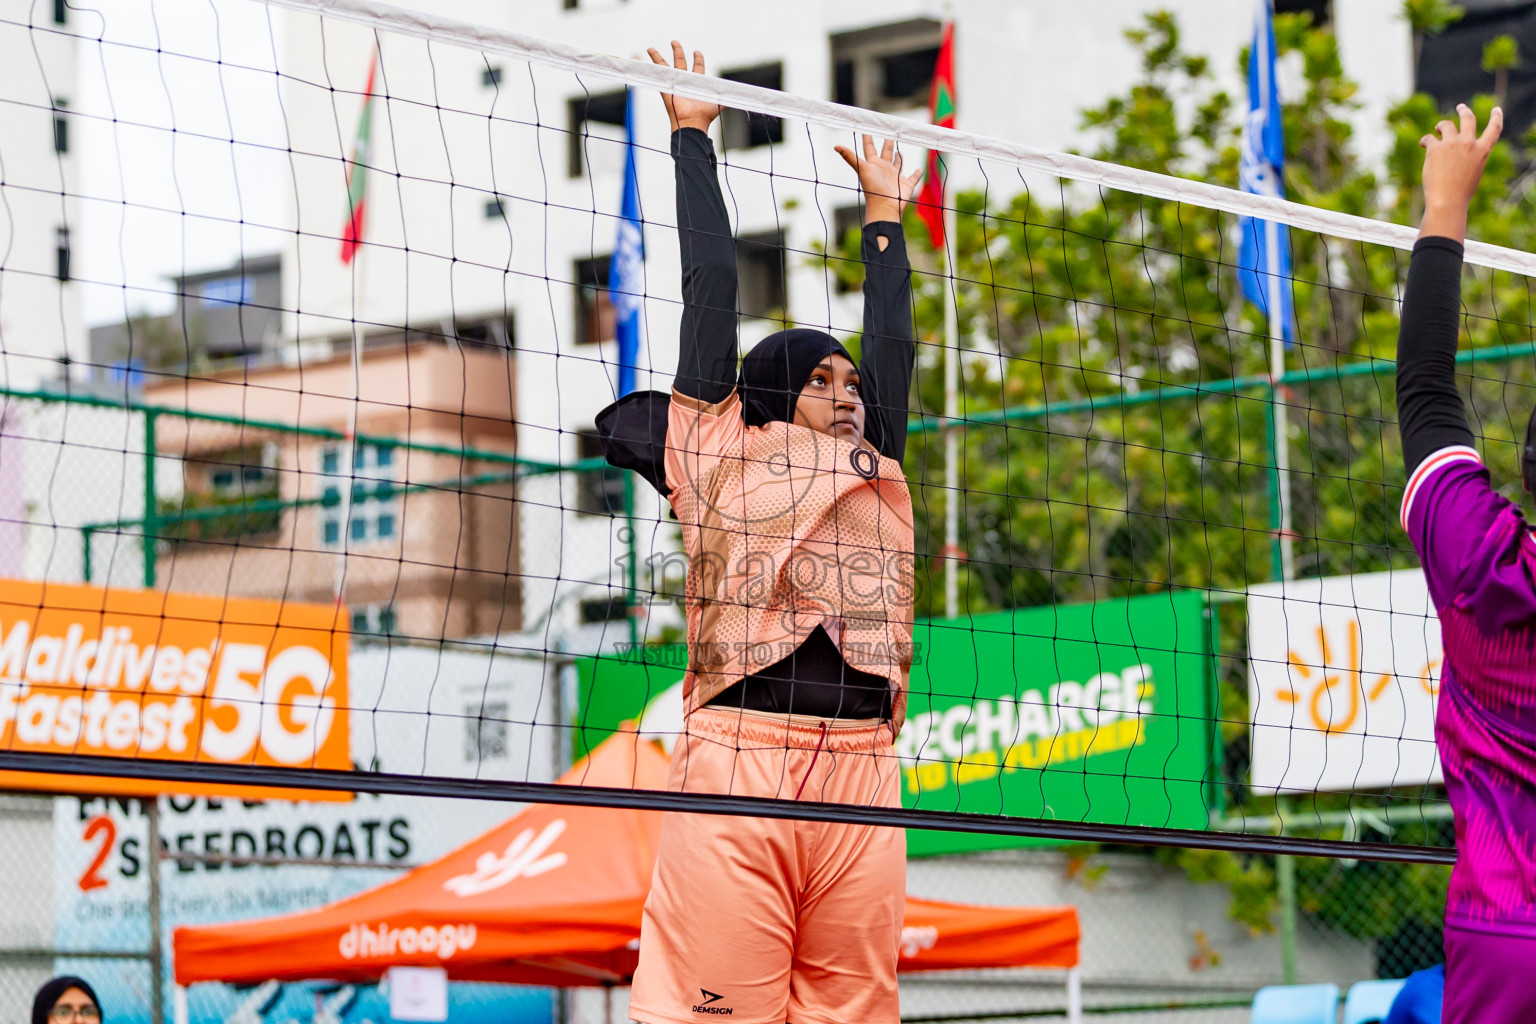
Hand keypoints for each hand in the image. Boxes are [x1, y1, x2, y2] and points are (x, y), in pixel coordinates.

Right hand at [647, 41, 719, 133]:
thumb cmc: (705, 114)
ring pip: (664, 66)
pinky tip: (640, 60)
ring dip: (658, 57)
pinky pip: (656, 74)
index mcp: (697, 83)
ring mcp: (674, 84)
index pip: (697, 67)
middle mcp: (684, 82)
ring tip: (651, 49)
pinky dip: (648, 67)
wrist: (693, 121)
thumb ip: (728, 96)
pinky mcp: (665, 87)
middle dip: (677, 51)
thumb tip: (740, 95)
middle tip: (674, 42)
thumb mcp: (720, 102)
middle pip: (680, 62)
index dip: (698, 59)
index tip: (697, 52)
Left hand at [834, 135, 923, 224]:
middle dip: (887, 144)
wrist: (884, 208)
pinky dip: (917, 174)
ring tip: (900, 151)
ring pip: (898, 164)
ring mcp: (895, 177)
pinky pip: (913, 177)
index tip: (867, 126)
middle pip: (886, 153)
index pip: (869, 147)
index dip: (867, 137)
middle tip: (889, 134)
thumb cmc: (872, 189)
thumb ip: (850, 157)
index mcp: (873, 164)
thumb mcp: (862, 169)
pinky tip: (919, 169)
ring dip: (899, 158)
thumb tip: (835, 146)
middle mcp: (884, 169)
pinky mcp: (906, 184)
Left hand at [1418, 103, 1501, 243]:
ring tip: (1437, 129)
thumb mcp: (1473, 173)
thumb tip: (1458, 153)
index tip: (1497, 110)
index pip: (1494, 129)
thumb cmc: (1460, 192)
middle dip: (1464, 111)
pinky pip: (1429, 138)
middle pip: (1468, 119)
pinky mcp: (1435, 148)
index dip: (1496, 117)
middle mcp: (1469, 143)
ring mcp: (1452, 143)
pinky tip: (1423, 144)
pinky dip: (1426, 140)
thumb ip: (1470, 158)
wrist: (1447, 200)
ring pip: (1446, 124)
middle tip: (1461, 107)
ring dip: (1441, 125)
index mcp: (1483, 150)